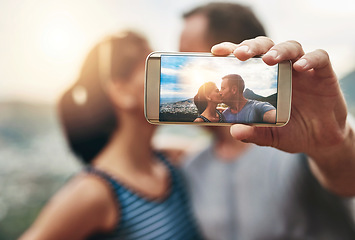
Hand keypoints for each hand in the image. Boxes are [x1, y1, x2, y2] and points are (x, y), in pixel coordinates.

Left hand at [211, 37, 349, 163]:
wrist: (320, 140)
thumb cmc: (290, 132)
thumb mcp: (270, 136)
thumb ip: (254, 133)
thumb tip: (235, 131)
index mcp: (263, 79)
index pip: (246, 58)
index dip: (232, 50)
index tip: (217, 51)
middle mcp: (281, 69)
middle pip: (266, 46)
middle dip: (252, 46)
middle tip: (241, 54)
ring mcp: (302, 70)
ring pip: (291, 46)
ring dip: (279, 50)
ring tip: (268, 59)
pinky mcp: (323, 74)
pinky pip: (320, 58)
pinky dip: (310, 59)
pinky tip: (300, 67)